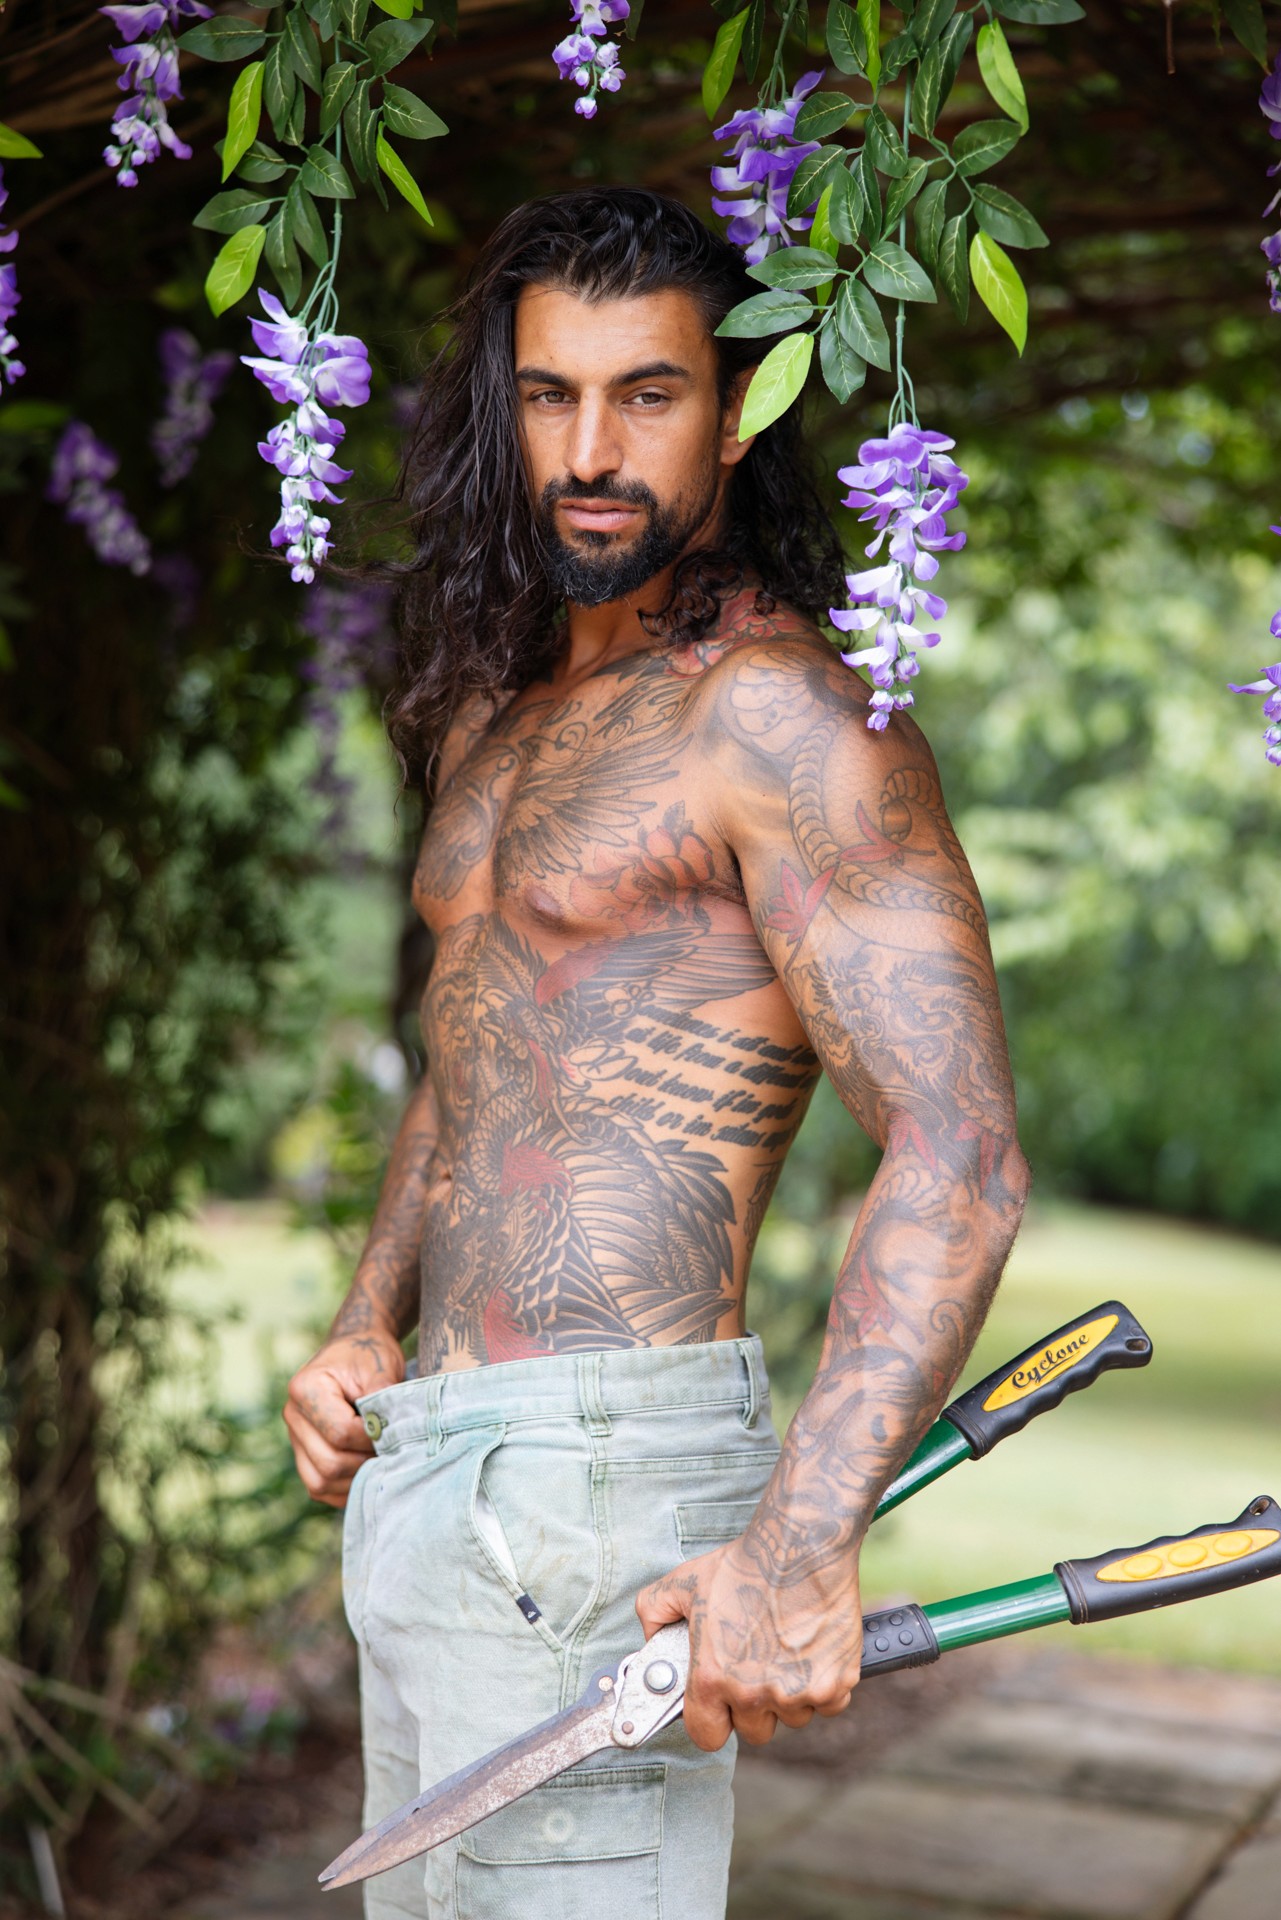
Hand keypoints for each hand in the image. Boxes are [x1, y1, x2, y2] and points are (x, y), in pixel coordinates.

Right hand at [283, 1328, 404, 1508]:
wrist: (355, 1351)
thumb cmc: (369, 1356)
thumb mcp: (381, 1367)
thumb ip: (385, 1400)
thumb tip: (392, 1435)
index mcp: (305, 1389)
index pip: (340, 1433)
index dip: (372, 1438)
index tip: (396, 1429)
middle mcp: (292, 1416)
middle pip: (328, 1463)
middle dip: (366, 1462)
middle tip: (394, 1450)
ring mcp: (295, 1438)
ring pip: (320, 1481)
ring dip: (356, 1478)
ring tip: (382, 1460)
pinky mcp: (303, 1455)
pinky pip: (319, 1488)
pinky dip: (345, 1487)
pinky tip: (368, 1470)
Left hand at [636, 1536, 863, 1751]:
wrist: (802, 1546)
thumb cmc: (747, 1564)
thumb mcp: (685, 1581)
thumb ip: (654, 1611)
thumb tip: (651, 1638)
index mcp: (712, 1678)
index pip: (706, 1735)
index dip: (711, 1720)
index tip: (719, 1705)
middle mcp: (752, 1694)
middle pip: (754, 1730)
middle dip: (755, 1705)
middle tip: (758, 1665)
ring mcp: (796, 1693)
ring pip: (793, 1716)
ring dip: (791, 1694)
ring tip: (787, 1650)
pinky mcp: (833, 1685)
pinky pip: (829, 1704)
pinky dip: (825, 1684)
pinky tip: (814, 1651)